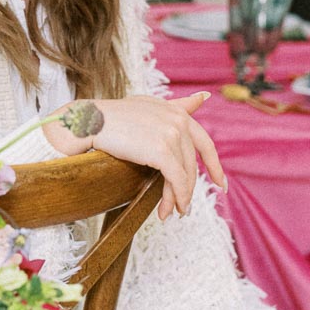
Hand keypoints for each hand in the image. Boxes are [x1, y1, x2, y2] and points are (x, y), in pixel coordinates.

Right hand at [45, 92, 225, 219]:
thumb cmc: (111, 117)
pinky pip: (176, 180)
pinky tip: (168, 210)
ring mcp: (171, 134)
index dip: (214, 165)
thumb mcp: (149, 107)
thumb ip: (178, 106)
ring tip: (170, 213)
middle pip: (191, 164)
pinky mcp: (162, 150)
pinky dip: (175, 197)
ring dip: (178, 198)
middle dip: (187, 189)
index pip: (204, 142)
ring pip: (184, 175)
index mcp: (175, 112)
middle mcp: (178, 120)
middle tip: (181, 209)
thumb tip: (206, 96)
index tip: (221, 184)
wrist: (88, 122)